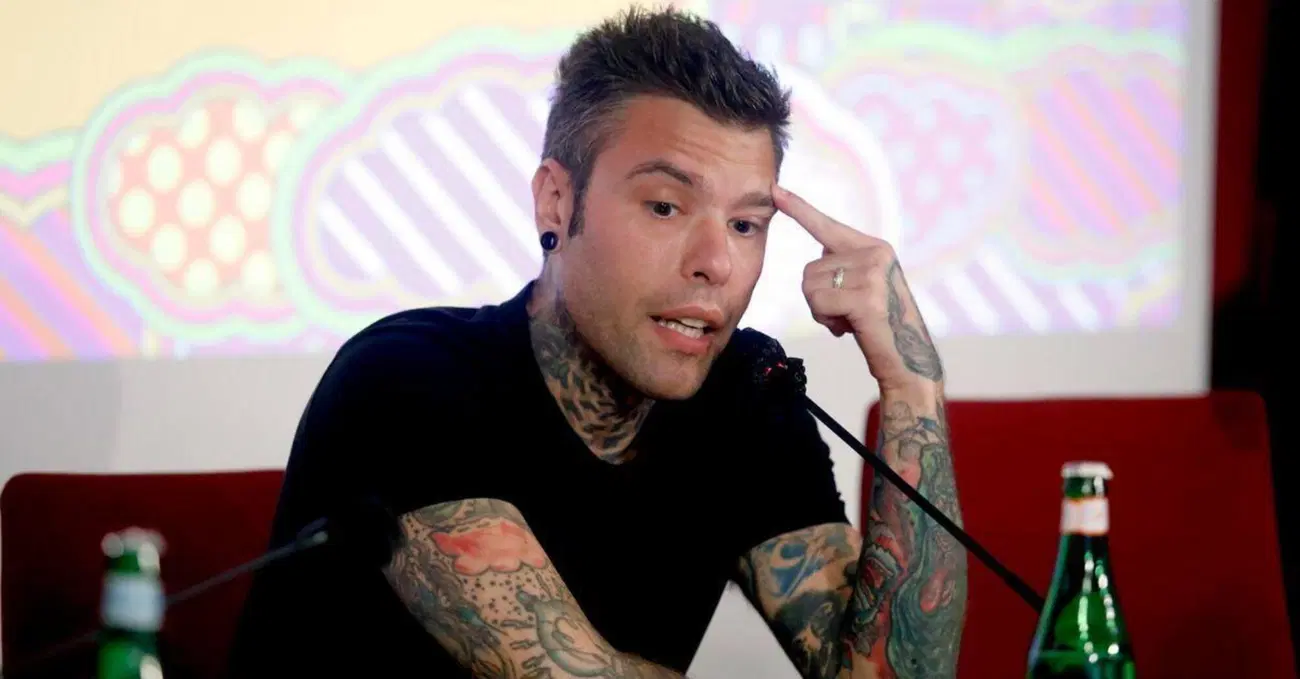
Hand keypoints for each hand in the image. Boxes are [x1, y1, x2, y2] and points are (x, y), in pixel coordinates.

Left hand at [773, 185, 943, 388]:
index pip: (828, 226)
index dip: (799, 209)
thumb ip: (845, 267)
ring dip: (821, 311)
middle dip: (818, 297)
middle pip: (810, 268)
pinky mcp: (865, 297)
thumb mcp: (865, 287)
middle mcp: (875, 254)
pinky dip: (826, 320)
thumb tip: (820, 256)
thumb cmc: (879, 328)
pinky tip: (850, 328)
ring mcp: (872, 274)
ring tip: (850, 320)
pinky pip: (818, 302)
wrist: (908, 361)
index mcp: (875, 247)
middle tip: (846, 313)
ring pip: (810, 286)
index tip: (775, 189)